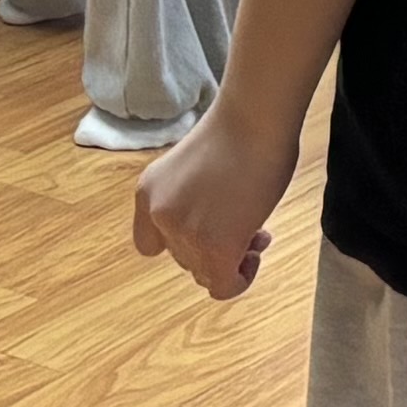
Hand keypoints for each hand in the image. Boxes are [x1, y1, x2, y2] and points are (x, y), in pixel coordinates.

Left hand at [131, 95, 303, 300]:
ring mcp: (184, 233)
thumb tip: (219, 234)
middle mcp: (159, 215)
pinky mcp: (215, 248)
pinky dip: (240, 280)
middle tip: (248, 228)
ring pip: (205, 272)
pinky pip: (223, 286)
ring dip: (233, 259)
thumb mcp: (192, 171)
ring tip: (258, 233)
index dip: (182, 243)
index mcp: (148, 193)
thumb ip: (192, 203)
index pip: (149, 245)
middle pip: (184, 258)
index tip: (210, 228)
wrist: (254, 120)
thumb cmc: (239, 132)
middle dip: (217, 247)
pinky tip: (254, 256)